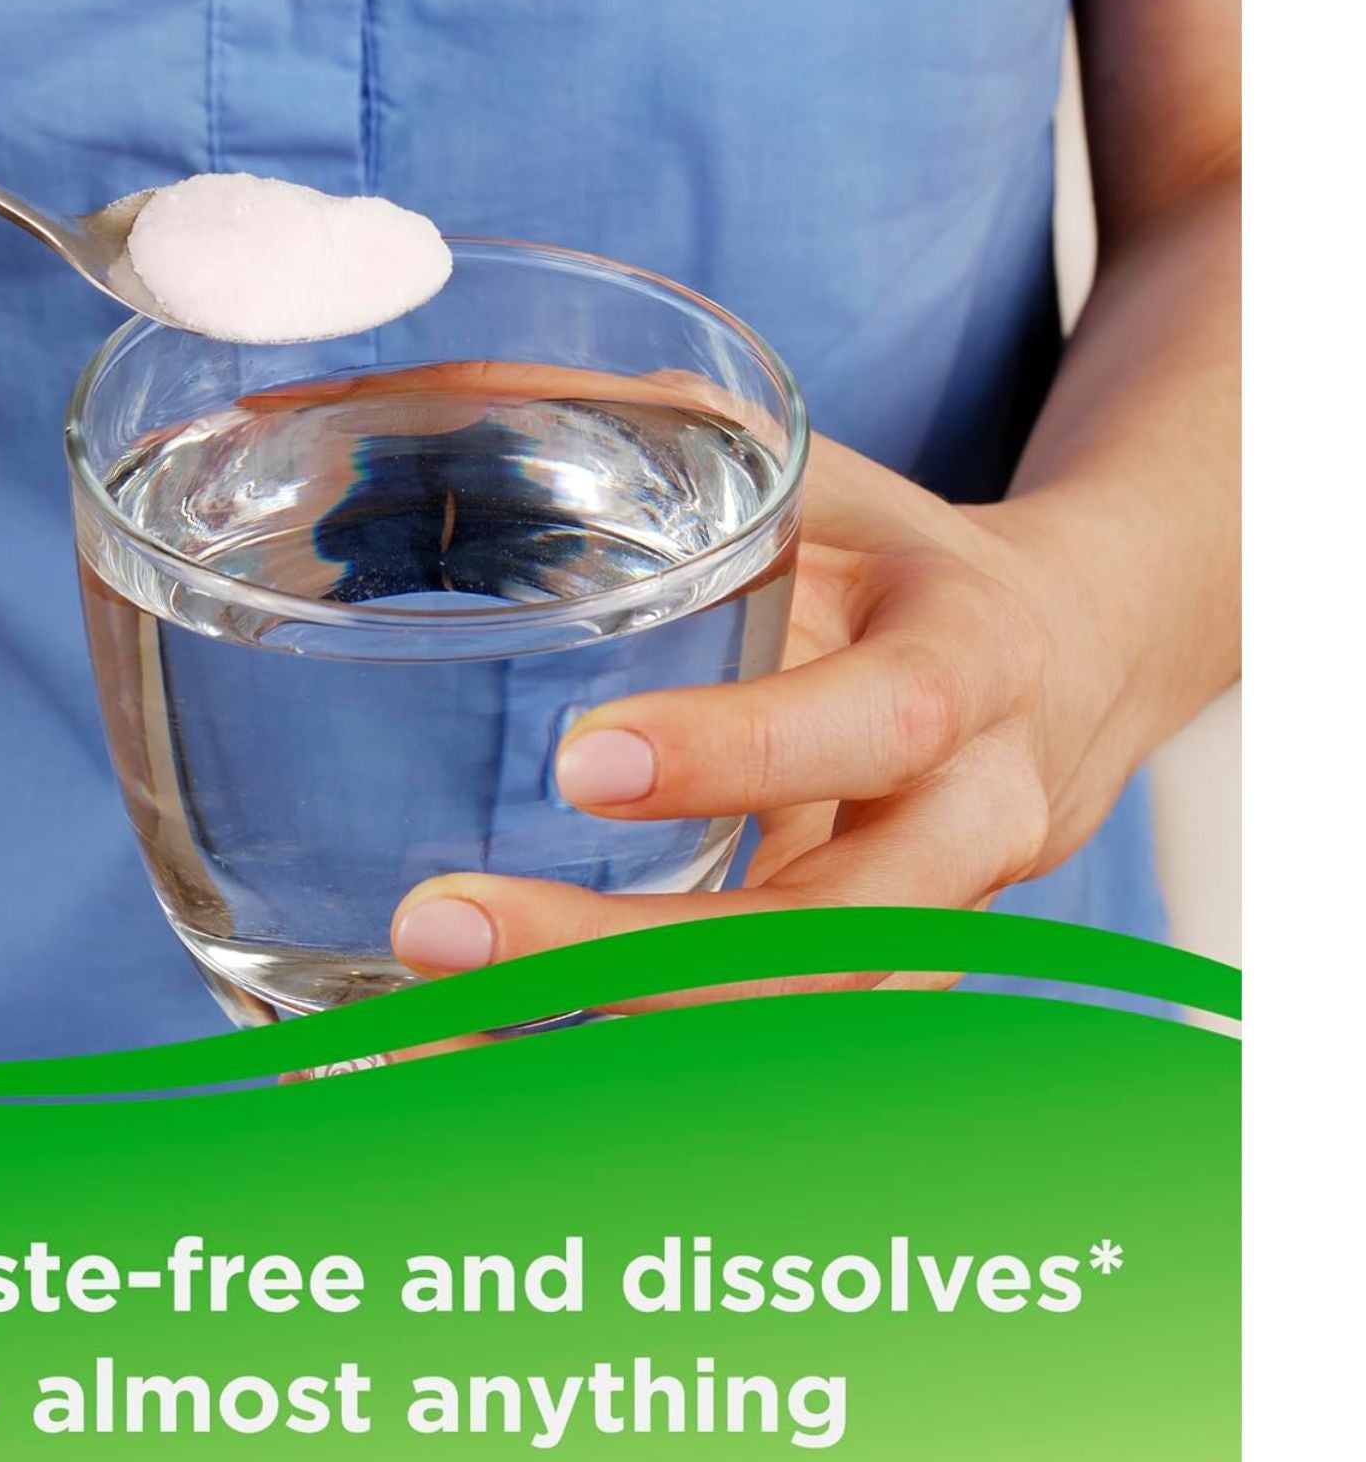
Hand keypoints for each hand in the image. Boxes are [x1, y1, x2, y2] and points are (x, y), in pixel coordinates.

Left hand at [389, 435, 1140, 1001]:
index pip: (873, 721)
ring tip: (407, 1042)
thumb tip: (394, 391)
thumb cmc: (898, 566)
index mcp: (967, 662)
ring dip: (599, 1047)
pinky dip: (612, 1070)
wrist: (1068, 672)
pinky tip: (465, 1068)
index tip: (580, 762)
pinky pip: (753, 1049)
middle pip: (829, 937)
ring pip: (786, 1028)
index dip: (741, 751)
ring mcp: (929, 929)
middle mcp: (968, 822)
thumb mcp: (811, 480)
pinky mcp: (871, 985)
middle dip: (629, 956)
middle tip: (439, 930)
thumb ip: (643, 439)